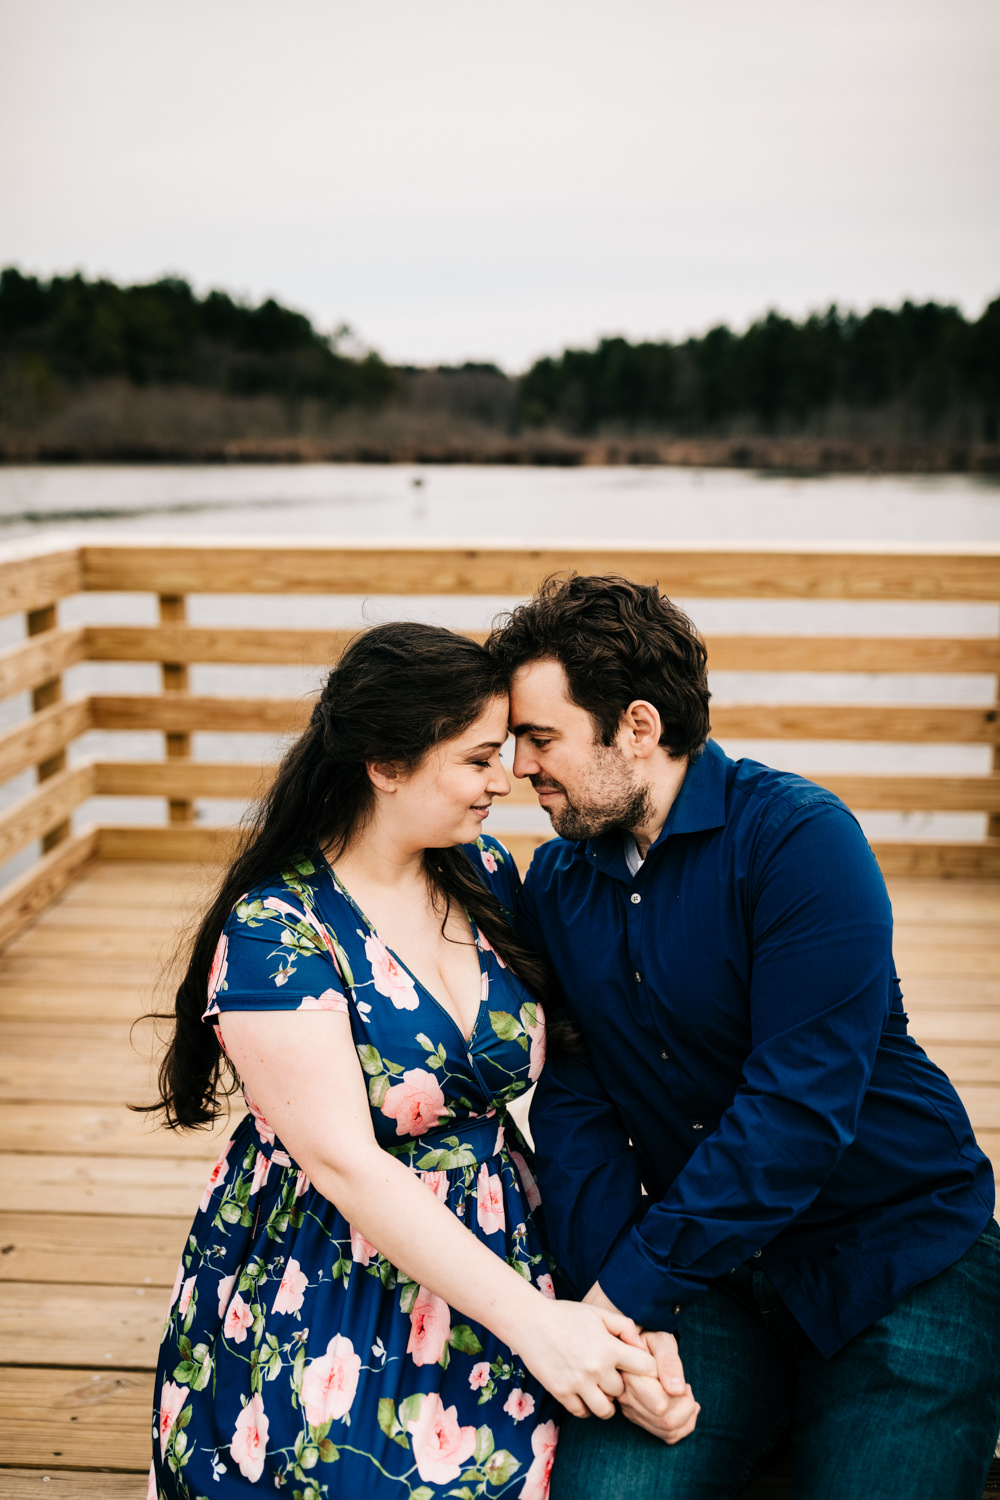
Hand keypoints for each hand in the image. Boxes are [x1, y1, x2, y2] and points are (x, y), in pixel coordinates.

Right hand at [514, 1298, 657, 1419]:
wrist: (531, 1322)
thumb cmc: (567, 1315)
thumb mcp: (598, 1313)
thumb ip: (625, 1327)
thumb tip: (642, 1347)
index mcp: (609, 1348)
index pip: (646, 1368)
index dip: (647, 1369)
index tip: (638, 1368)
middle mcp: (596, 1369)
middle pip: (623, 1391)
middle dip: (619, 1383)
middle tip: (610, 1375)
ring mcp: (578, 1383)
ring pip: (606, 1410)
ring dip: (605, 1401)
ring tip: (599, 1389)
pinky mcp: (561, 1393)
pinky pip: (582, 1413)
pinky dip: (585, 1407)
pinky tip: (583, 1393)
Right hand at [618, 1330, 699, 1443]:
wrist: (638, 1343)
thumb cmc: (652, 1338)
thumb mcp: (662, 1341)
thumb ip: (669, 1362)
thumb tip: (677, 1390)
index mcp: (631, 1377)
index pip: (661, 1406)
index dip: (680, 1398)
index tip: (683, 1382)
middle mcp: (626, 1397)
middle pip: (666, 1422)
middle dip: (686, 1408)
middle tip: (686, 1388)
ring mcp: (630, 1409)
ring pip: (666, 1432)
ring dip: (686, 1418)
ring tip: (686, 1396)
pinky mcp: (636, 1416)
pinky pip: (664, 1435)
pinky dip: (682, 1427)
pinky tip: (686, 1409)